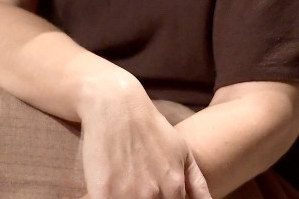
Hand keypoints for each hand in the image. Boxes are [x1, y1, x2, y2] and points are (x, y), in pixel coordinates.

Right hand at [77, 75, 211, 198]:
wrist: (118, 107)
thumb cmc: (151, 130)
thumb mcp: (182, 153)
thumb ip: (197, 184)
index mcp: (174, 188)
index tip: (156, 192)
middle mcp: (153, 195)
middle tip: (142, 184)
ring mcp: (126, 196)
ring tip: (128, 184)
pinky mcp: (102, 193)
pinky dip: (111, 198)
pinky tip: (112, 189)